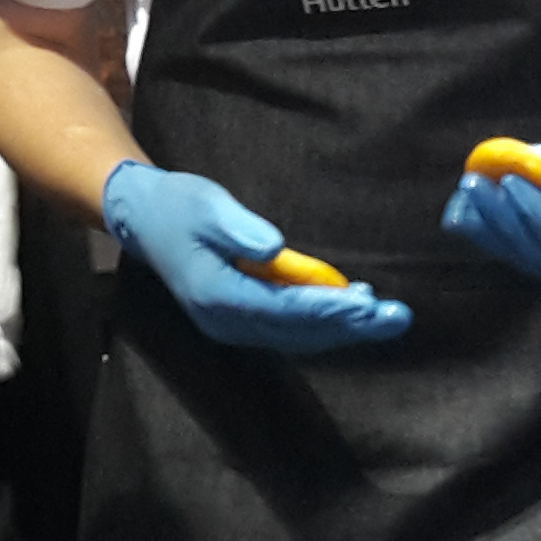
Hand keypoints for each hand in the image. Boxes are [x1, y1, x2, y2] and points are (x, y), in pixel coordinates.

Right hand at [102, 160, 411, 354]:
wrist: (143, 219)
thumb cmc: (177, 205)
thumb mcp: (206, 204)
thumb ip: (240, 228)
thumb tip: (275, 246)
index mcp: (215, 295)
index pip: (280, 309)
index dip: (326, 308)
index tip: (367, 304)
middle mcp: (225, 320)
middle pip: (296, 332)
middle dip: (349, 326)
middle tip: (397, 317)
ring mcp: (233, 323)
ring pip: (297, 335)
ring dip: (342, 328)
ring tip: (386, 315)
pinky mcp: (242, 316)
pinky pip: (289, 327)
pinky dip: (324, 320)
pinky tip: (355, 306)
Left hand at [440, 143, 540, 309]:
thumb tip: (528, 155)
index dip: (536, 212)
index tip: (507, 180)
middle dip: (504, 220)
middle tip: (473, 183)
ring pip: (535, 263)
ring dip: (497, 231)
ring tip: (467, 196)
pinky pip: (539, 261)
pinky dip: (509, 236)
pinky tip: (480, 214)